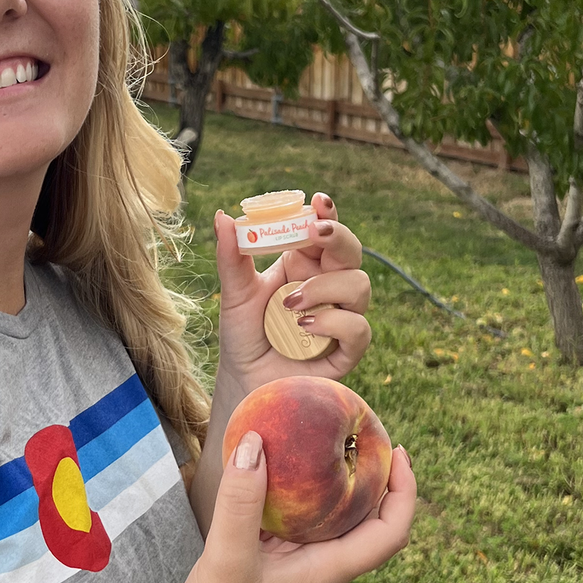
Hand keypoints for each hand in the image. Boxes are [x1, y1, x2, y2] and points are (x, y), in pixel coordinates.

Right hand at [170, 431, 414, 582]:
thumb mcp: (228, 556)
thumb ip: (240, 501)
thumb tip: (256, 441)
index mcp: (329, 570)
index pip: (389, 532)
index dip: (404, 491)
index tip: (398, 450)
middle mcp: (323, 568)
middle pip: (370, 522)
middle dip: (375, 478)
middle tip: (362, 436)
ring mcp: (301, 570)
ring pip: (333, 522)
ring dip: (337, 487)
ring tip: (326, 446)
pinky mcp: (277, 569)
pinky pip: (300, 526)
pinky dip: (300, 498)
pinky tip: (276, 475)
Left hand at [211, 191, 370, 401]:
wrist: (244, 382)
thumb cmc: (243, 335)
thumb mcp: (233, 293)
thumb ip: (231, 256)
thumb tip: (222, 216)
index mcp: (305, 266)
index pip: (324, 232)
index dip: (327, 213)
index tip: (317, 200)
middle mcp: (329, 287)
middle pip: (352, 251)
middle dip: (338, 237)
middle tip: (316, 233)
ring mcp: (341, 317)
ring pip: (360, 285)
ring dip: (325, 288)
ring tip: (290, 304)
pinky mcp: (347, 350)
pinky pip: (359, 328)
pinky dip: (333, 322)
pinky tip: (305, 326)